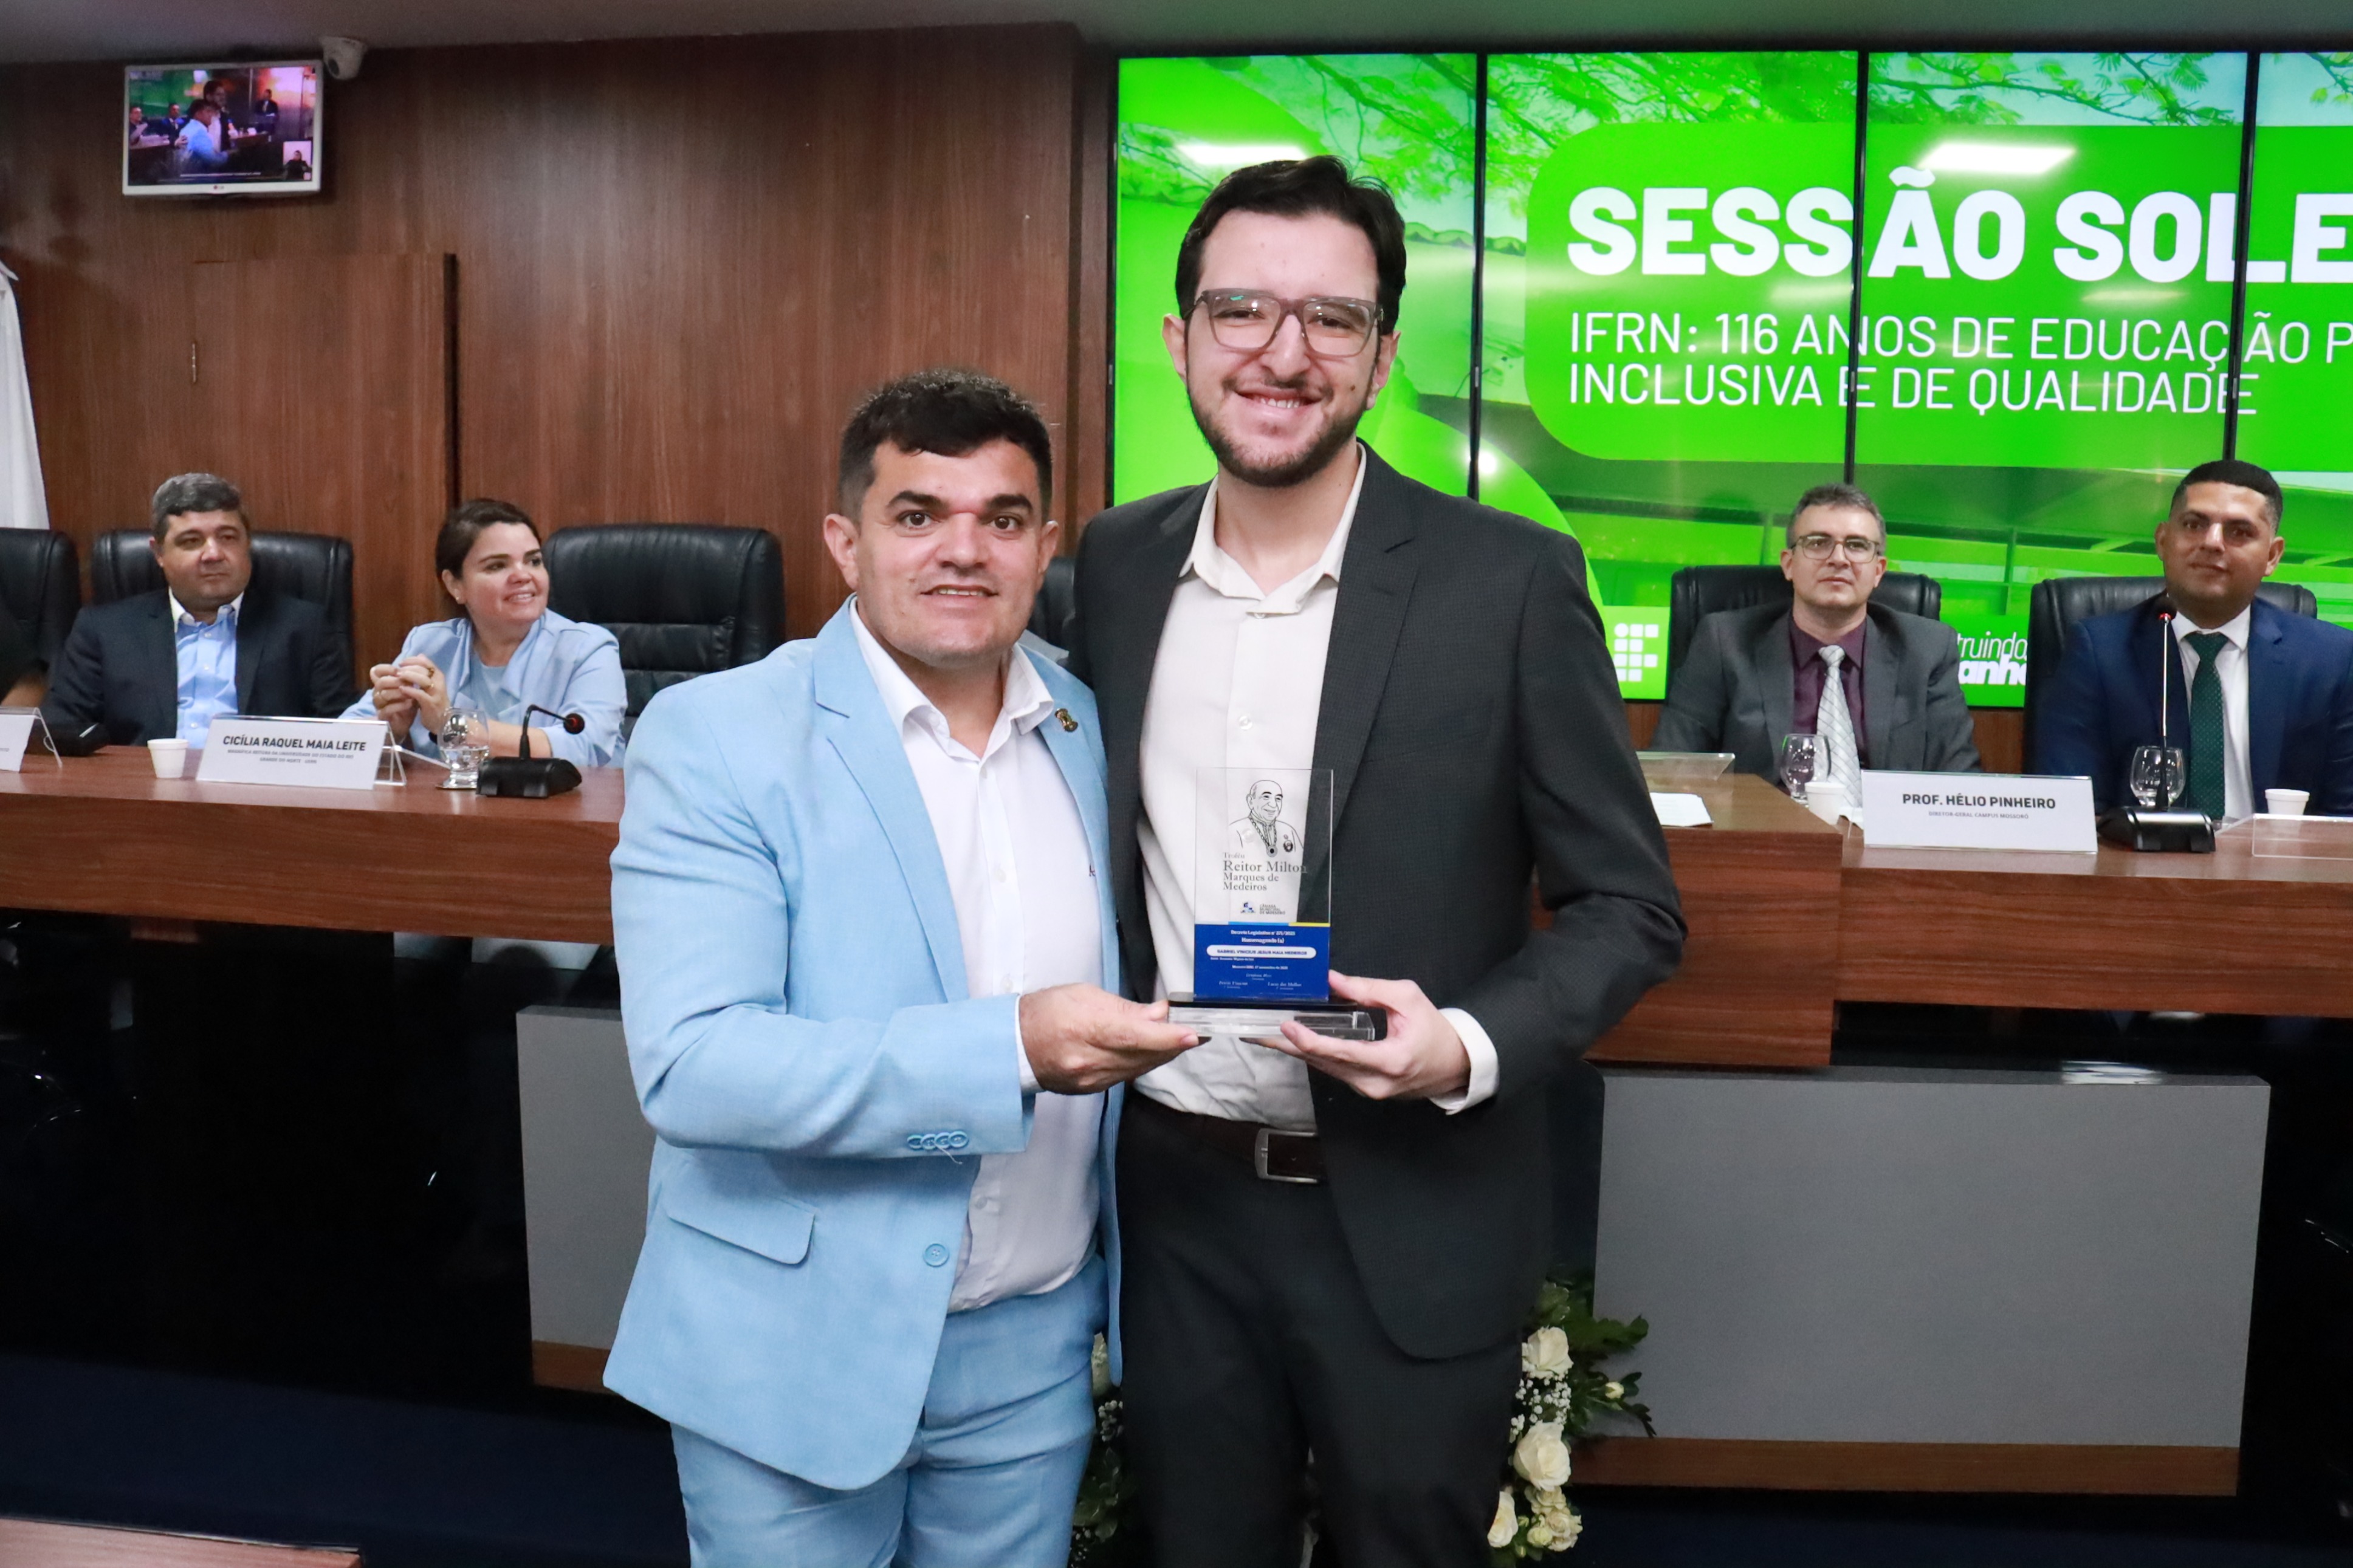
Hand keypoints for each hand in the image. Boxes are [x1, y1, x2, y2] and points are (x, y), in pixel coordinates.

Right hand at [367, 663, 417, 735]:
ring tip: (412, 694)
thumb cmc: (407, 703)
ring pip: (383, 695)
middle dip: (395, 681)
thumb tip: (420, 656)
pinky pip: (388, 709)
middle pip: (380, 682)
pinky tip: (410, 703)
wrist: (406, 722)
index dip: (386, 669)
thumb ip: (412, 674)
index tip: (399, 670)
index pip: (376, 671)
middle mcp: (377, 692)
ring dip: (399, 693)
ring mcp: (379, 705)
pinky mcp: (383, 716)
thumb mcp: (411, 687)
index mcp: (382, 683)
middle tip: (408, 682)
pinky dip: (400, 705)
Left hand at [396, 656, 448, 733]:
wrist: (443, 721)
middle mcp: (439, 682)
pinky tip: (401, 689)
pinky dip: (410, 690)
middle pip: (423, 669)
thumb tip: (420, 655)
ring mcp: (436, 693)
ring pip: (422, 679)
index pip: (426, 662)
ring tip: (398, 677)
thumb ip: (426, 671)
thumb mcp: (432, 684)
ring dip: (409, 676)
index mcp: (438, 676)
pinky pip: (419, 694)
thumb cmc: (434, 702)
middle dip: (408, 668)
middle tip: (397, 670)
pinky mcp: (431, 703)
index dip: (412, 660)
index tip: (402, 663)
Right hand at [1018, 985, 1198, 1094]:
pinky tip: (1148, 1050)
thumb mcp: (1085, 995)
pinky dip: (1142, 1062)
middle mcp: (1089, 1059)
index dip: (1167, 1037)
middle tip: (1197, 1030)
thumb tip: (1158, 1014)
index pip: (1135, 1036)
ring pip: (1139, 1068)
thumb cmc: (1045, 1013)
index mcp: (1085, 1028)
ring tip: (1176, 1037)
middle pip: (1143, 1055)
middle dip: (1173, 1044)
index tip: (1192, 1034)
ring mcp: (1090, 1079)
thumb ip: (1125, 1008)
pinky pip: (1127, 1077)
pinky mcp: (1091, 1089)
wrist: (1014, 1045)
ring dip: (1161, 1053)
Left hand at [1266, 970, 1469, 1101]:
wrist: (1456, 1065)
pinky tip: (1294, 1044)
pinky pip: (1335, 1071)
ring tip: (1267, 1035)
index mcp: (1390, 1061)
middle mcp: (1375, 1083)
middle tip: (1258, 1031)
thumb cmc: (1436, 1031)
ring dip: (1297, 1052)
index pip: (1341, 1052)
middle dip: (1289, 1047)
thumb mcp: (1408, 999)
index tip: (1287, 1027)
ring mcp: (1370, 1090)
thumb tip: (1333, 980)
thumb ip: (1370, 989)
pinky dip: (1314, 1055)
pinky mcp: (1366, 1089)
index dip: (1310, 1041)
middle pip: (1324, 1063)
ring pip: (1326, 1069)